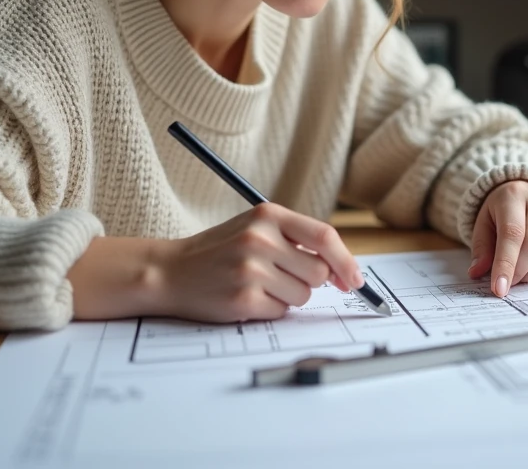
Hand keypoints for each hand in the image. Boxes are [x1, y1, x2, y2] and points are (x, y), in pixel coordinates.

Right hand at [156, 204, 364, 322]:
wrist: (170, 271)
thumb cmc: (221, 251)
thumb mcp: (257, 228)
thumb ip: (297, 240)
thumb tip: (344, 271)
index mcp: (268, 215)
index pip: (324, 237)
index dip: (346, 261)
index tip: (356, 280)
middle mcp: (260, 239)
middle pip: (319, 272)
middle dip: (309, 281)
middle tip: (281, 276)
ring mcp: (250, 269)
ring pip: (303, 295)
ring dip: (288, 296)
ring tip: (259, 285)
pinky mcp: (243, 299)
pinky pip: (281, 312)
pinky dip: (270, 310)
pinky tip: (247, 298)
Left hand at [467, 181, 527, 296]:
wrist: (527, 192)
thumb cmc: (502, 212)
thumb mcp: (484, 224)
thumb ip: (481, 248)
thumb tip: (477, 273)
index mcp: (513, 195)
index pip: (512, 233)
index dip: (506, 264)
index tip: (500, 289)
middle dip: (521, 271)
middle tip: (512, 281)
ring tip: (526, 273)